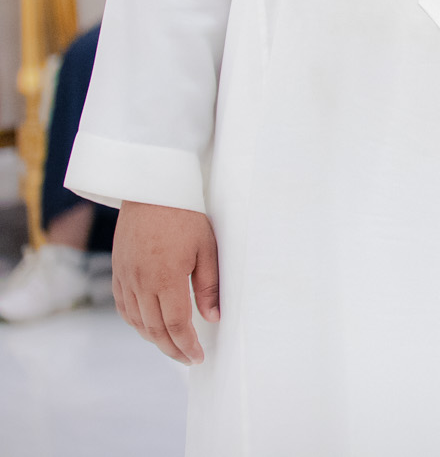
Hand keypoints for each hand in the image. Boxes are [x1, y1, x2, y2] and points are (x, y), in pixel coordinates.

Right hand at [112, 202, 219, 364]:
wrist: (151, 190)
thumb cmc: (185, 215)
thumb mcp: (207, 248)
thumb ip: (209, 285)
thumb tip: (213, 317)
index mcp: (166, 278)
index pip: (176, 324)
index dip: (186, 345)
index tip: (197, 357)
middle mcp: (141, 283)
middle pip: (154, 329)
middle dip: (172, 348)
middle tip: (187, 358)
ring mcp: (126, 278)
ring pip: (136, 321)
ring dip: (153, 338)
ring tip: (172, 346)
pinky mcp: (118, 271)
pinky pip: (124, 306)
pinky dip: (136, 322)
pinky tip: (149, 325)